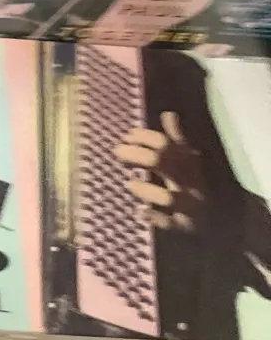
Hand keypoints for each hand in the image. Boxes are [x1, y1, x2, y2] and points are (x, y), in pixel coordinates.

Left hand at [112, 111, 205, 231]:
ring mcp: (186, 205)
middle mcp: (187, 181)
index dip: (143, 137)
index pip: (164, 143)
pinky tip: (139, 211)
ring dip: (144, 189)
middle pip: (160, 162)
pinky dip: (153, 217)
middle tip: (117, 151)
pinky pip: (168, 223)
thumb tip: (168, 113)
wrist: (223, 220)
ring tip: (129, 183)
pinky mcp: (183, 226)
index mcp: (187, 163)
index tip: (126, 136)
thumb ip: (175, 139)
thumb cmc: (194, 184)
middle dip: (135, 154)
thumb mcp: (188, 160)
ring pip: (166, 196)